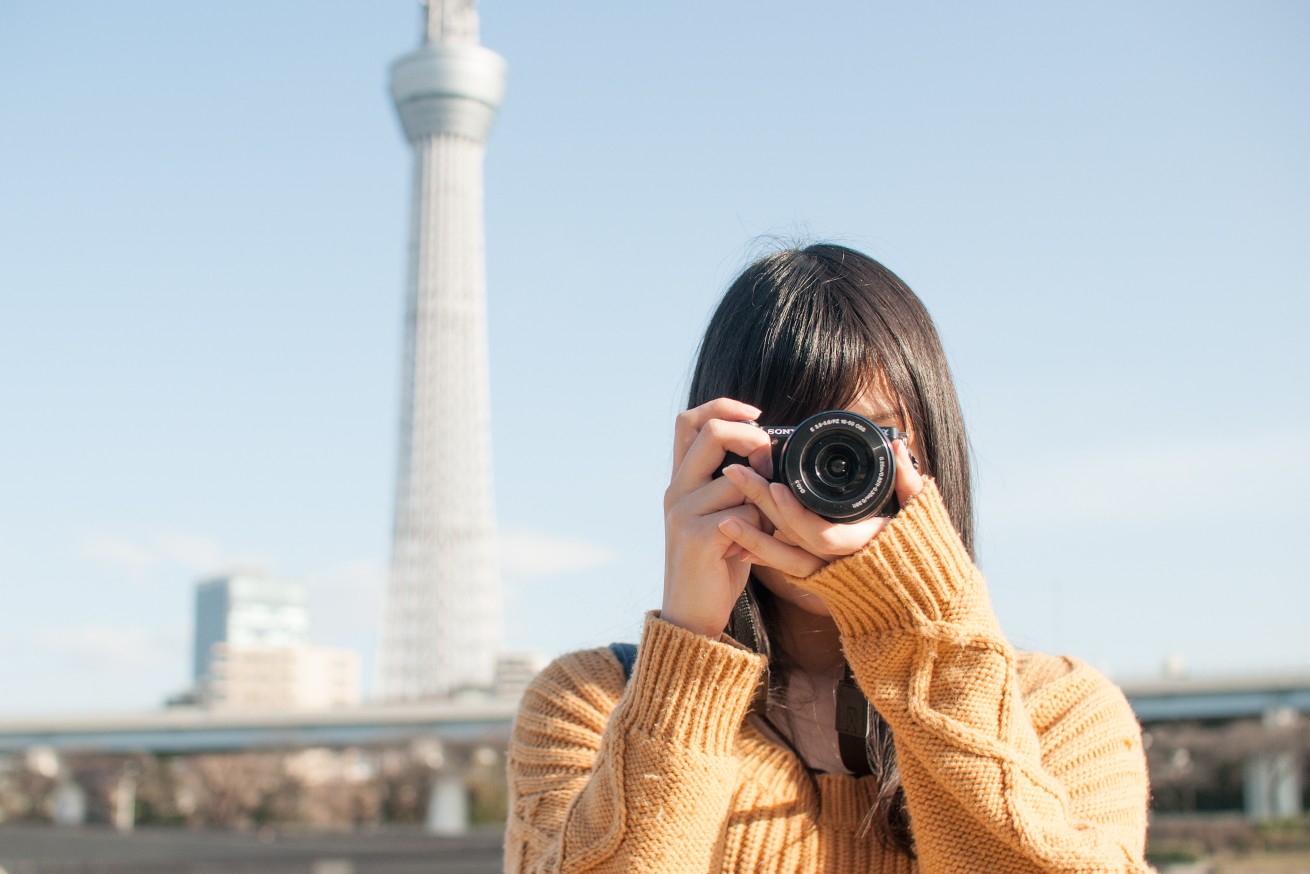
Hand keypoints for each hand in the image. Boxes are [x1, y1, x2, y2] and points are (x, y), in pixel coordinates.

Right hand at [661, 398, 773, 637]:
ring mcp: (683, 512)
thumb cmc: (716, 564)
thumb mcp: (720, 516)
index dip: (724, 407)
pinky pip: (745, 513)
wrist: (691, 615)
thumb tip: (770, 453)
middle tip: (770, 459)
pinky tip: (750, 550)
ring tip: (764, 527)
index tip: (757, 414)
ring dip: (765, 499)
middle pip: (712, 433)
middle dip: (752, 438)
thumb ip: (734, 485)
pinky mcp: (698, 537)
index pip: (690, 420)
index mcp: (680, 480)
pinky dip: (760, 528)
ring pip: (740, 479)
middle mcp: (676, 490)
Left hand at [716, 437, 924, 577]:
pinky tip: (739, 536)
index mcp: (863, 548)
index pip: (820, 533)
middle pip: (792, 538)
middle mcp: (841, 566)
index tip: (774, 484)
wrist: (924, 603)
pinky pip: (786, 567)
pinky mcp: (819, 581)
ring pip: (783, 559)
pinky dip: (763, 553)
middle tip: (734, 473)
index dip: (794, 511)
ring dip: (752, 535)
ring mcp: (829, 576)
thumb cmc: (927, 557)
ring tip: (724, 512)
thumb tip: (897, 447)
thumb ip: (909, 483)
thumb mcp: (921, 516)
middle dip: (761, 506)